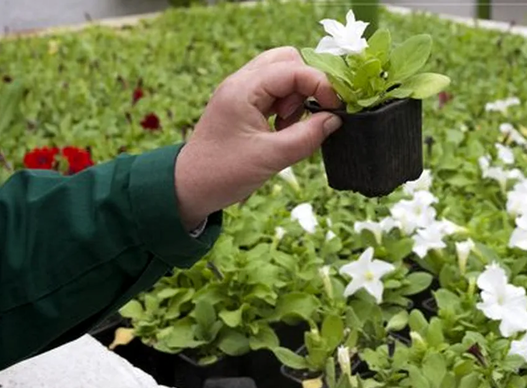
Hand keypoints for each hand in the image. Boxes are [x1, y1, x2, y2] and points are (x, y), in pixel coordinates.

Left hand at [174, 47, 341, 229]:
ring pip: (282, 74)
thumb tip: (336, 120)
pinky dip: (288, 105)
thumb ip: (307, 136)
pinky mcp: (244, 105)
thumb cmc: (223, 173)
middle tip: (311, 114)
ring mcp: (242, 92)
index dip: (320, 84)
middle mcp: (241, 83)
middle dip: (308, 84)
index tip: (336, 108)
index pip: (293, 69)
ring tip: (292, 125)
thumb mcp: (271, 157)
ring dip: (298, 95)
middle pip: (287, 60)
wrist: (189, 188)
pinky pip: (275, 91)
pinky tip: (284, 128)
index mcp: (243, 89)